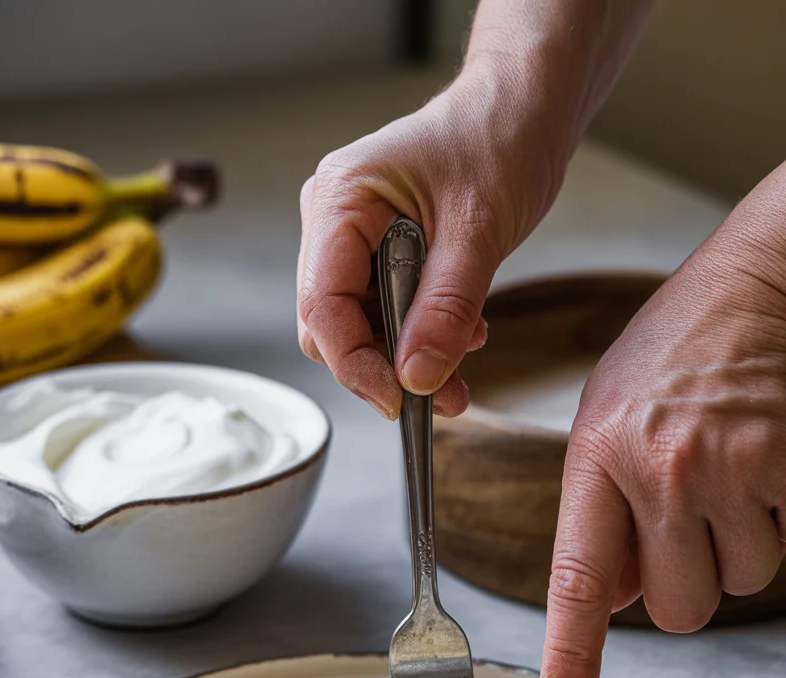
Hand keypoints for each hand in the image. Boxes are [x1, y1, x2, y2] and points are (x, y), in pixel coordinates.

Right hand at [295, 2, 652, 419]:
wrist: (524, 111)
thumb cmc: (498, 138)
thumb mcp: (479, 230)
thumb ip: (445, 308)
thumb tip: (417, 376)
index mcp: (340, 200)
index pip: (321, 305)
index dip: (354, 362)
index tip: (397, 398)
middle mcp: (333, 221)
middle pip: (330, 324)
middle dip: (381, 366)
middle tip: (435, 391)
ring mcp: (353, 239)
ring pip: (359, 327)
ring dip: (405, 359)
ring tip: (458, 372)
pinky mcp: (378, 255)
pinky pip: (384, 314)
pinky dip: (418, 338)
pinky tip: (460, 336)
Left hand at [541, 169, 785, 677]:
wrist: (760, 282)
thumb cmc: (677, 347)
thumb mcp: (608, 419)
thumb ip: (604, 512)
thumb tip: (610, 596)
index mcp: (598, 458)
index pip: (578, 578)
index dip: (572, 653)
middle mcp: (661, 471)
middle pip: (677, 606)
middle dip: (684, 584)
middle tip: (689, 526)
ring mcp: (731, 470)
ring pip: (739, 582)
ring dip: (736, 550)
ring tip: (730, 477)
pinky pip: (785, 546)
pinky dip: (777, 522)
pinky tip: (762, 465)